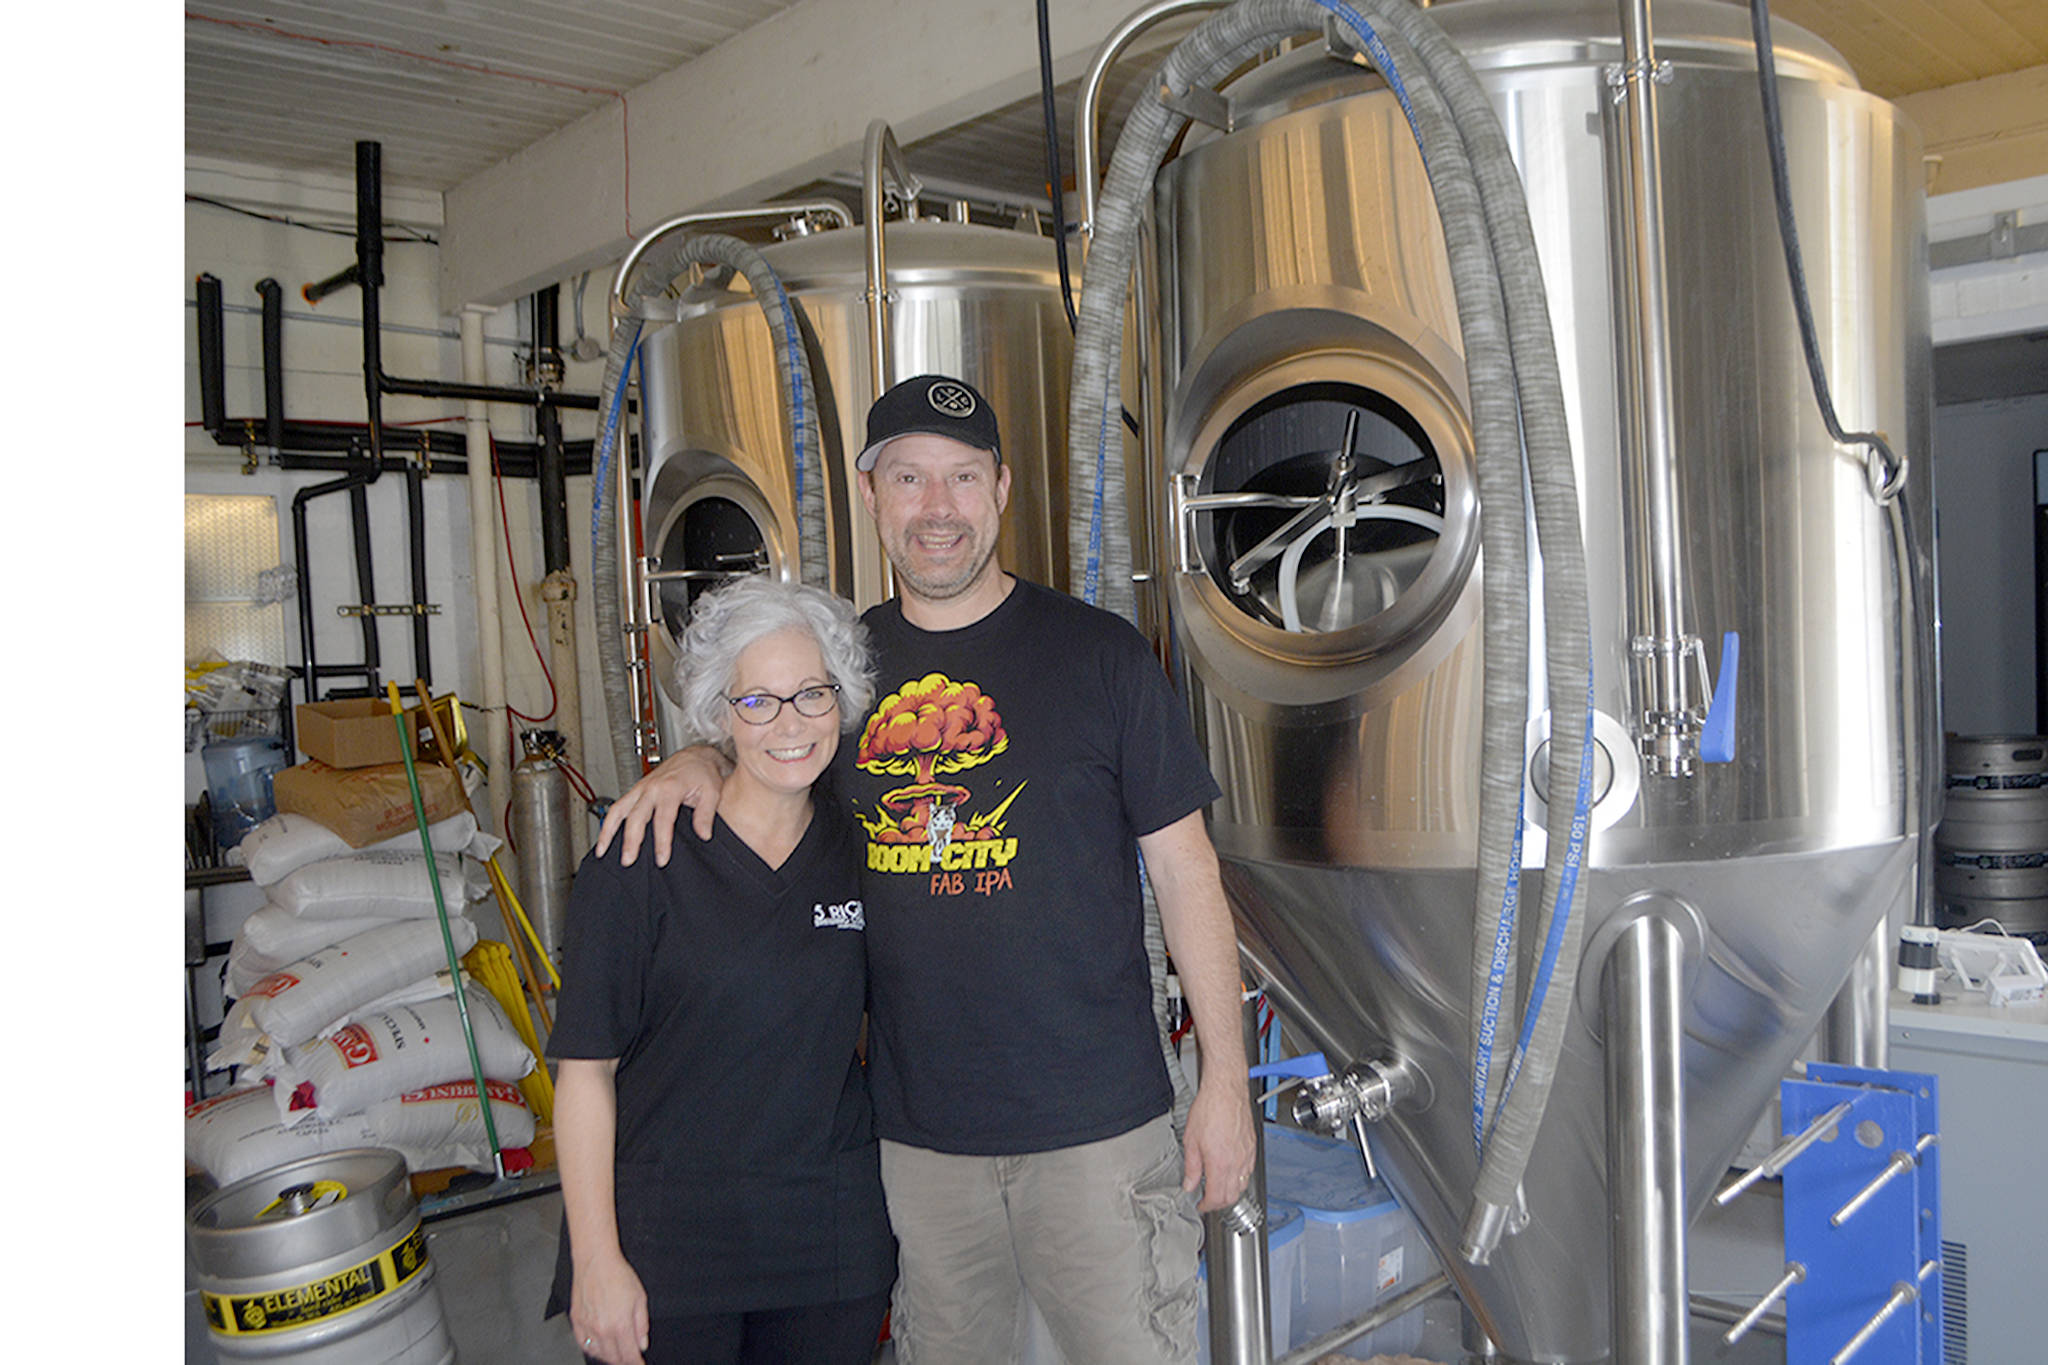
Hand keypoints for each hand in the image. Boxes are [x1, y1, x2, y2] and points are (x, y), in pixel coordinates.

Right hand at [569, 1250, 648, 1363]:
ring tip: (617, 1353)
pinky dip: (592, 1349)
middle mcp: (602, 1329)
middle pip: (614, 1358)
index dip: (636, 1363)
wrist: (596, 1261)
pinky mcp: (576, 1321)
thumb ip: (641, 1324)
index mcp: (620, 1325)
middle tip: (631, 1358)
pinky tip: (599, 1347)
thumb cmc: (618, 1274)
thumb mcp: (640, 1298)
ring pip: (598, 1354)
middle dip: (624, 1361)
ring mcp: (587, 1327)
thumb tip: (642, 1343)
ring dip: (609, 1357)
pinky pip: (583, 1344)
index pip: (629, 1356)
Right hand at [593, 747, 728, 865]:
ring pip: (618, 810)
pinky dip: (607, 823)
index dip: (662, 841)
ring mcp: (641, 788)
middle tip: (629, 861)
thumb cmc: (702, 773)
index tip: (662, 859)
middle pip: (636, 816)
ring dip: (608, 831)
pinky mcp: (636, 791)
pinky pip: (617, 807)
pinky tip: (604, 839)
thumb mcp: (712, 792)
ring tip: (603, 852)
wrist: (695, 757)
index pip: (663, 819)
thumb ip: (706, 814)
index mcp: (670, 788)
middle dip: (631, 840)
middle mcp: (652, 788)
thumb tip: (703, 835)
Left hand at [1181, 1071, 1256, 1213]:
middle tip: (1207, 1200)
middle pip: (1232, 1196)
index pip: (1216, 1197)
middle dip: (1219, 1203)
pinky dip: (1240, 1178)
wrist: (1226, 1090)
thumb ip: (1191, 1167)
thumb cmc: (1209, 1109)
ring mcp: (1247, 1155)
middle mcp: (1237, 1163)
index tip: (1200, 1205)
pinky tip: (1230, 1172)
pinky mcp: (1252, 1147)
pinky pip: (1249, 1171)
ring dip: (1230, 1192)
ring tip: (1217, 1188)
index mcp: (1220, 1164)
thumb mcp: (1191, 1140)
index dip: (1207, 1206)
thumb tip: (1189, 1184)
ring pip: (1242, 1185)